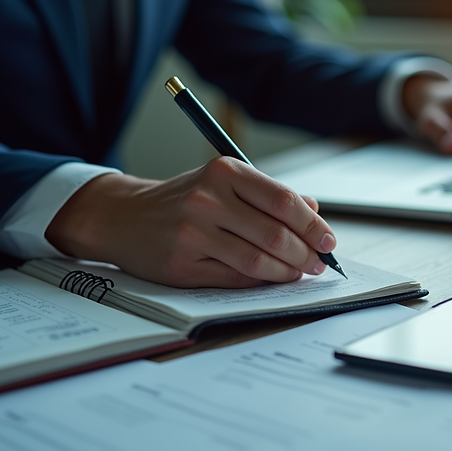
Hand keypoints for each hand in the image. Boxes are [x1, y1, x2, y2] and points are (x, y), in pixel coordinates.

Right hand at [45, 158, 335, 287]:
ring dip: (286, 272)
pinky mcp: (183, 264)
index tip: (329, 240)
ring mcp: (193, 233)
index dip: (313, 225)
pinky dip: (260, 280)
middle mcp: (208, 199)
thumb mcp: (223, 182)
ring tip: (298, 272)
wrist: (122, 216)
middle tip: (318, 263)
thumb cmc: (182, 199)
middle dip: (305, 253)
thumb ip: (268, 195)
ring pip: (258, 260)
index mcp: (224, 171)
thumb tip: (314, 212)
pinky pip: (235, 277)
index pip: (283, 200)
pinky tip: (269, 277)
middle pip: (274, 233)